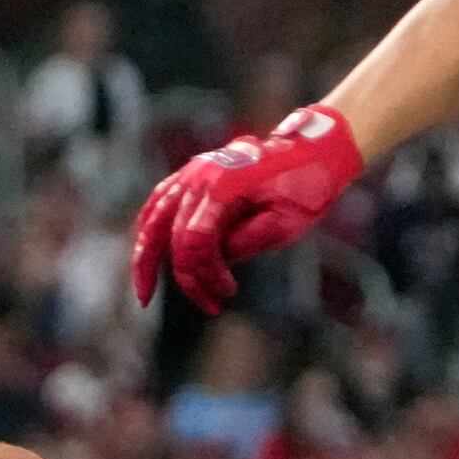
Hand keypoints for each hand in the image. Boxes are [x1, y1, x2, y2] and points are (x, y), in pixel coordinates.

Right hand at [129, 106, 363, 313]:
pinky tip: (146, 253)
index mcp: (223, 187)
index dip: (205, 274)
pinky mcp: (194, 174)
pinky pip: (159, 202)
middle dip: (189, 278)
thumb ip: (246, 243)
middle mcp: (200, 176)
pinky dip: (149, 230)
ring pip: (153, 218)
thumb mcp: (287, 223)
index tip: (229, 290)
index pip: (193, 241)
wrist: (314, 152)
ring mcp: (193, 172)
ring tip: (144, 292)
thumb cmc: (306, 188)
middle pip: (172, 237)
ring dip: (145, 258)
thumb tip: (216, 258)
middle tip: (212, 305)